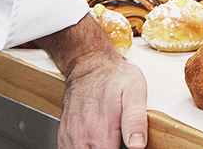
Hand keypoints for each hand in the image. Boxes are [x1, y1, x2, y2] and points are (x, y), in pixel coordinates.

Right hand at [36, 13, 146, 148]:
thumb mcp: (134, 90)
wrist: (88, 62)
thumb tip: (138, 145)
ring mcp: (71, 136)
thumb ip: (136, 119)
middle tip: (118, 140)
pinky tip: (93, 142)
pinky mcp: (65, 134)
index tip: (124, 145)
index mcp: (101, 132)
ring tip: (106, 139)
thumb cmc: (113, 76)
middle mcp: (82, 137)